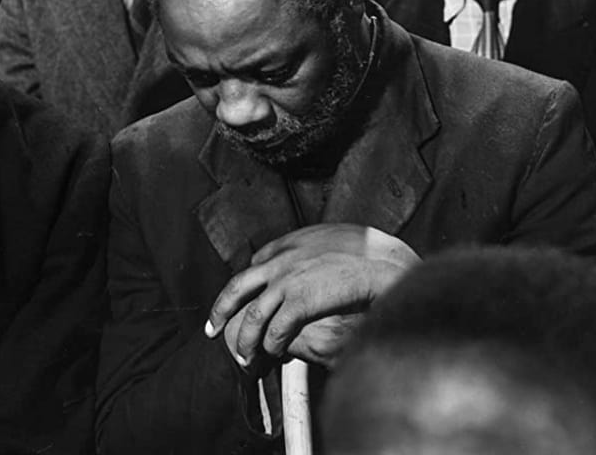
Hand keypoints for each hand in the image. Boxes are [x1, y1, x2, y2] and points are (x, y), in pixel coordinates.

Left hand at [205, 224, 418, 367]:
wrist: (382, 264)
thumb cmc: (364, 253)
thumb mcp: (329, 238)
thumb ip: (308, 248)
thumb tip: (299, 255)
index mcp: (288, 245)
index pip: (253, 267)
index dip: (245, 291)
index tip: (241, 305)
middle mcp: (281, 261)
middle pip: (237, 287)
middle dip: (221, 311)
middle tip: (213, 330)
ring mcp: (288, 280)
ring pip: (253, 315)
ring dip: (246, 340)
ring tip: (245, 357)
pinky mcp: (301, 299)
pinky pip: (276, 329)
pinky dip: (271, 344)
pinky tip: (274, 353)